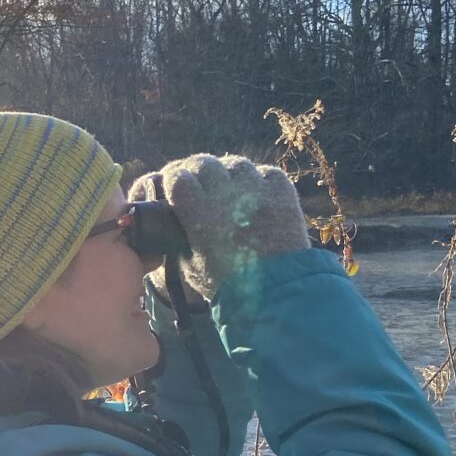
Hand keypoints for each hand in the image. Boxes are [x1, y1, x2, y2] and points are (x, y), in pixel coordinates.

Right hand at [127, 155, 308, 298]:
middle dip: (196, 172)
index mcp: (198, 212)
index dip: (173, 181)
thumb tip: (174, 219)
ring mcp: (256, 189)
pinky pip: (265, 172)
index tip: (175, 188)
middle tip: (199, 185)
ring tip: (229, 191)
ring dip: (228, 174)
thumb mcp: (189, 263)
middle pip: (203, 163)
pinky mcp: (281, 190)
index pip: (177, 177)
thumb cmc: (226, 284)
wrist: (276, 291)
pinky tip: (255, 196)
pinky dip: (258, 181)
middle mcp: (225, 194)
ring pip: (234, 164)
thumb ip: (179, 235)